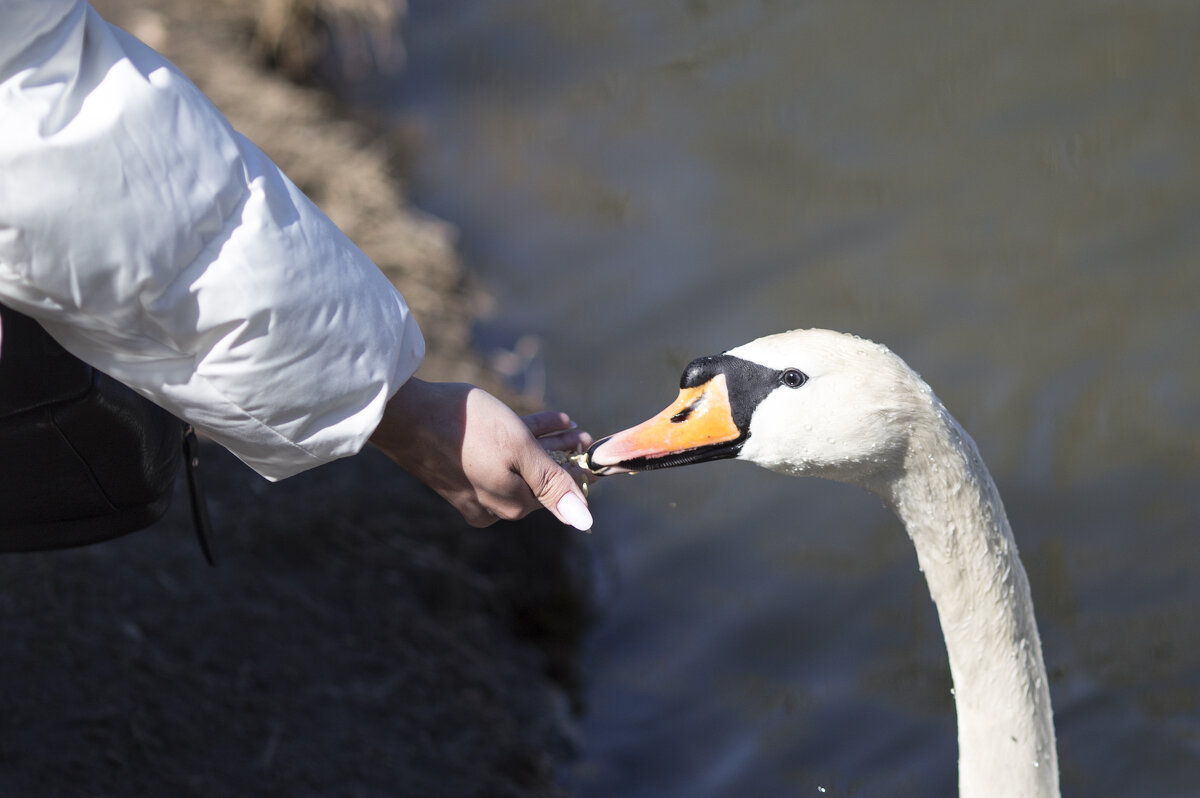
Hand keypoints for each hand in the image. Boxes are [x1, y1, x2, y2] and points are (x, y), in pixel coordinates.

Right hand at [369, 378, 594, 529]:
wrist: (407, 415)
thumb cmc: (469, 429)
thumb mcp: (520, 451)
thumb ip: (553, 485)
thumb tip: (585, 522)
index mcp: (511, 506)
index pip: (558, 495)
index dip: (579, 473)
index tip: (596, 457)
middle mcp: (492, 506)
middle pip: (538, 481)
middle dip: (563, 457)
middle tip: (582, 436)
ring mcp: (472, 491)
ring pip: (519, 467)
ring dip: (545, 445)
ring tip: (567, 425)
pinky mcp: (456, 474)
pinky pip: (496, 460)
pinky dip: (518, 440)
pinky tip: (537, 421)